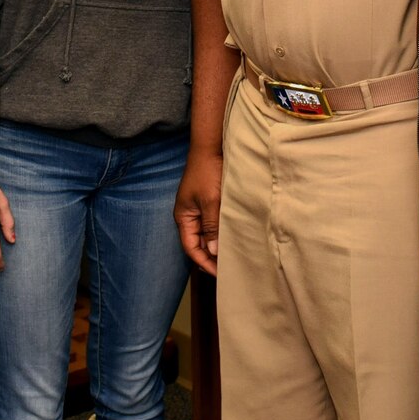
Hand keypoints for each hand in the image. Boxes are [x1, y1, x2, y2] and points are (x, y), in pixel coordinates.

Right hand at [174, 147, 222, 275]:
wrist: (212, 146)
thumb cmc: (208, 172)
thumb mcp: (211, 201)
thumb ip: (212, 226)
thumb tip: (214, 251)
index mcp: (184, 217)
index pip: (191, 248)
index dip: (204, 263)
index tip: (220, 274)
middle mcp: (189, 215)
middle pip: (199, 243)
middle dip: (212, 257)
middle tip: (229, 269)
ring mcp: (199, 208)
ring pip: (208, 233)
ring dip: (218, 244)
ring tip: (234, 256)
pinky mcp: (209, 201)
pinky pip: (214, 222)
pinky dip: (222, 231)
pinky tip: (234, 236)